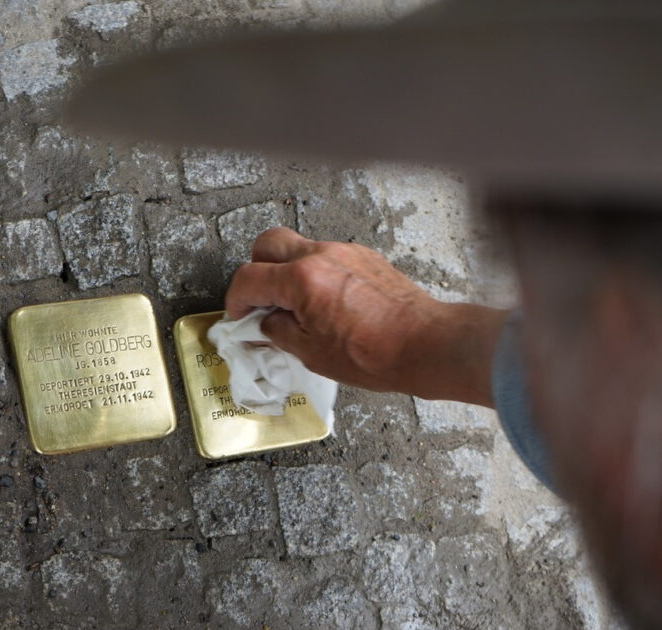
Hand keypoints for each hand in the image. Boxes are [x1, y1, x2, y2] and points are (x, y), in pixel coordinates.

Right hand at [225, 228, 506, 405]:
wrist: (425, 345)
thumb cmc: (375, 354)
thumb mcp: (311, 353)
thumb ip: (279, 332)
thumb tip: (265, 325)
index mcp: (301, 279)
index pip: (249, 278)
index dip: (236, 300)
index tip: (239, 316)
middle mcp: (321, 255)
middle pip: (267, 244)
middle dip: (255, 270)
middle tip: (260, 301)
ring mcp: (345, 252)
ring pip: (299, 247)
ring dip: (287, 271)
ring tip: (295, 306)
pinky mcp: (364, 257)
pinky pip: (327, 256)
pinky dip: (315, 273)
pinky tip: (324, 303)